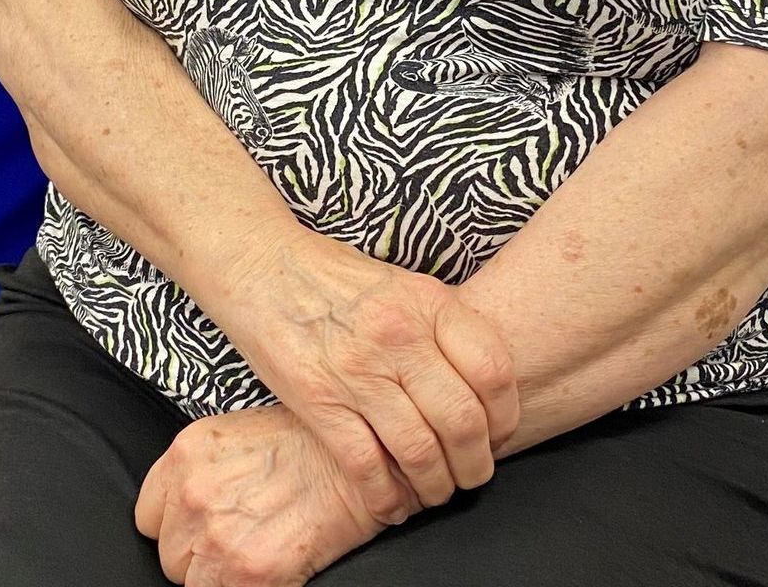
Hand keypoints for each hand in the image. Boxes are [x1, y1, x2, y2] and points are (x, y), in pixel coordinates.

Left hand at [136, 406, 387, 586]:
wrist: (359, 461)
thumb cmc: (311, 444)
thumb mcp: (240, 438)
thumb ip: (205, 472)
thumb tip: (192, 510)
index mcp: (187, 453)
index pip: (148, 515)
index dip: (177, 527)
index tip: (201, 529)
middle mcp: (193, 492)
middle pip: (169, 553)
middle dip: (199, 555)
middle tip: (240, 539)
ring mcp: (216, 533)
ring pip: (191, 582)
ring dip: (220, 576)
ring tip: (257, 553)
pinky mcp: (246, 570)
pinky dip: (243, 586)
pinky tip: (270, 568)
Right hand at [214, 231, 517, 522]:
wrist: (262, 264)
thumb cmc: (335, 277)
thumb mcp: (401, 284)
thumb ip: (440, 326)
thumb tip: (481, 386)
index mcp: (426, 302)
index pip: (492, 370)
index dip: (506, 416)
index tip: (500, 435)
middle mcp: (398, 335)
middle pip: (462, 420)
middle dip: (476, 464)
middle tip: (474, 474)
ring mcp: (357, 370)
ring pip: (419, 452)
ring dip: (436, 486)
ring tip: (436, 490)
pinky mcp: (318, 401)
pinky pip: (366, 467)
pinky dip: (386, 498)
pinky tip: (391, 504)